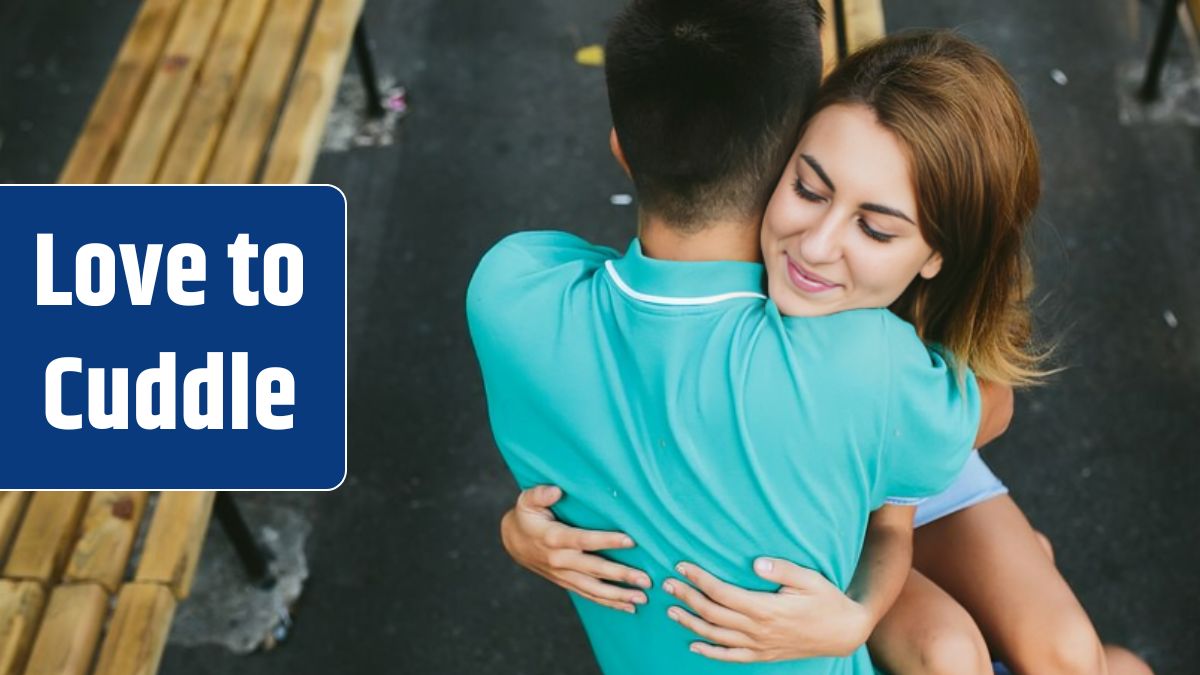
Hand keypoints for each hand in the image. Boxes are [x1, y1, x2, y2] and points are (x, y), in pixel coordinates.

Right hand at [500, 485, 652, 612]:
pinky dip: (609, 603)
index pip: (584, 540)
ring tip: (642, 598)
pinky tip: (628, 607)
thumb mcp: (526, 500)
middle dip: (621, 575)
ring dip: (619, 595)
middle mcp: (560, 559)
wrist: (513, 542)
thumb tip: (556, 490)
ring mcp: (564, 574)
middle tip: (646, 579)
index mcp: (553, 538)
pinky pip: (589, 595)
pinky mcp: (566, 582)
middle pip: (595, 569)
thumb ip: (540, 494)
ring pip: (594, 589)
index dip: (607, 541)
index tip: (630, 541)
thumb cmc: (526, 516)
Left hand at [661, 558, 871, 661]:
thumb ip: (781, 570)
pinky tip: (694, 645)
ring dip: (691, 623)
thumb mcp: (809, 579)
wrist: (845, 632)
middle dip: (688, 597)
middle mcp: (759, 630)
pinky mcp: (764, 655)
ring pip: (717, 637)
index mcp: (767, 608)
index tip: (682, 567)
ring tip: (672, 609)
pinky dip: (710, 653)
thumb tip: (756, 563)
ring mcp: (760, 646)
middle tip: (667, 584)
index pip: (723, 593)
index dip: (700, 579)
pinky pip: (731, 657)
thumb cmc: (827, 600)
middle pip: (713, 614)